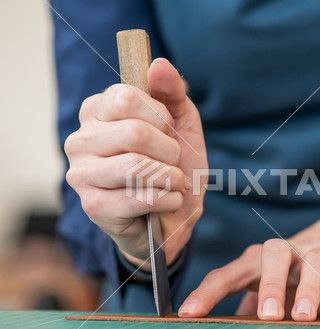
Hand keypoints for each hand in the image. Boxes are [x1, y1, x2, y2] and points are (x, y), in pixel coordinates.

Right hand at [65, 58, 206, 266]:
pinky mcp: (94, 207)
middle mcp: (80, 140)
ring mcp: (81, 175)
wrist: (173, 214)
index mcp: (96, 113)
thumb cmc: (174, 165)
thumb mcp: (181, 124)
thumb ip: (172, 93)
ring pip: (136, 167)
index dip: (161, 117)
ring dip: (170, 177)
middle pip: (134, 132)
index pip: (127, 98)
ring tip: (172, 182)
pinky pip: (140, 197)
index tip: (168, 131)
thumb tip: (158, 65)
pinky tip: (167, 201)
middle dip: (169, 151)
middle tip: (173, 162)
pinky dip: (168, 200)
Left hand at [179, 202, 319, 319]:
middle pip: (272, 254)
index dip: (207, 292)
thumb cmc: (291, 274)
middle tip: (266, 316)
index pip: (228, 273)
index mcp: (256, 260)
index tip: (188, 313)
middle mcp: (284, 252)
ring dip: (306, 288)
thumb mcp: (265, 287)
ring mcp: (315, 253)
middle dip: (269, 284)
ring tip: (301, 316)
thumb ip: (248, 307)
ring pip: (312, 262)